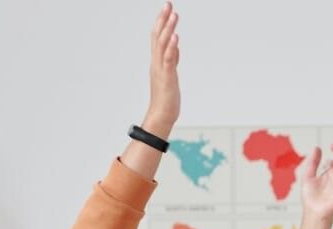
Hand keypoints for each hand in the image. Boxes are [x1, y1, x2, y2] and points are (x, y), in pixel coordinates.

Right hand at [142, 3, 180, 135]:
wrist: (162, 115)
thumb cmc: (166, 97)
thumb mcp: (170, 74)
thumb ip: (172, 59)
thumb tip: (175, 46)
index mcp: (157, 61)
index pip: (157, 36)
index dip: (161, 21)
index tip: (167, 8)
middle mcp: (157, 62)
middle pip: (158, 36)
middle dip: (163, 19)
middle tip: (168, 4)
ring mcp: (161, 69)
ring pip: (163, 45)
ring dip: (168, 29)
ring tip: (174, 15)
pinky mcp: (167, 77)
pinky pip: (169, 60)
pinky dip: (172, 47)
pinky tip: (175, 37)